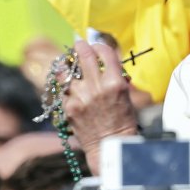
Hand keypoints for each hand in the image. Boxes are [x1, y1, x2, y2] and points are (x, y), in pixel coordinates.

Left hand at [62, 41, 137, 173]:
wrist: (110, 145)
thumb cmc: (123, 120)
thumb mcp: (125, 95)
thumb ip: (114, 78)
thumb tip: (103, 63)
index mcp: (115, 83)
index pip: (104, 53)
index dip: (100, 46)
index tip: (96, 46)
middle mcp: (97, 87)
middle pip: (84, 56)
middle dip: (81, 47)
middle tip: (79, 44)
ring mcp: (80, 97)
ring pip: (67, 72)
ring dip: (69, 67)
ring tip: (69, 67)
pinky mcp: (68, 108)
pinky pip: (64, 91)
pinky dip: (67, 88)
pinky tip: (72, 90)